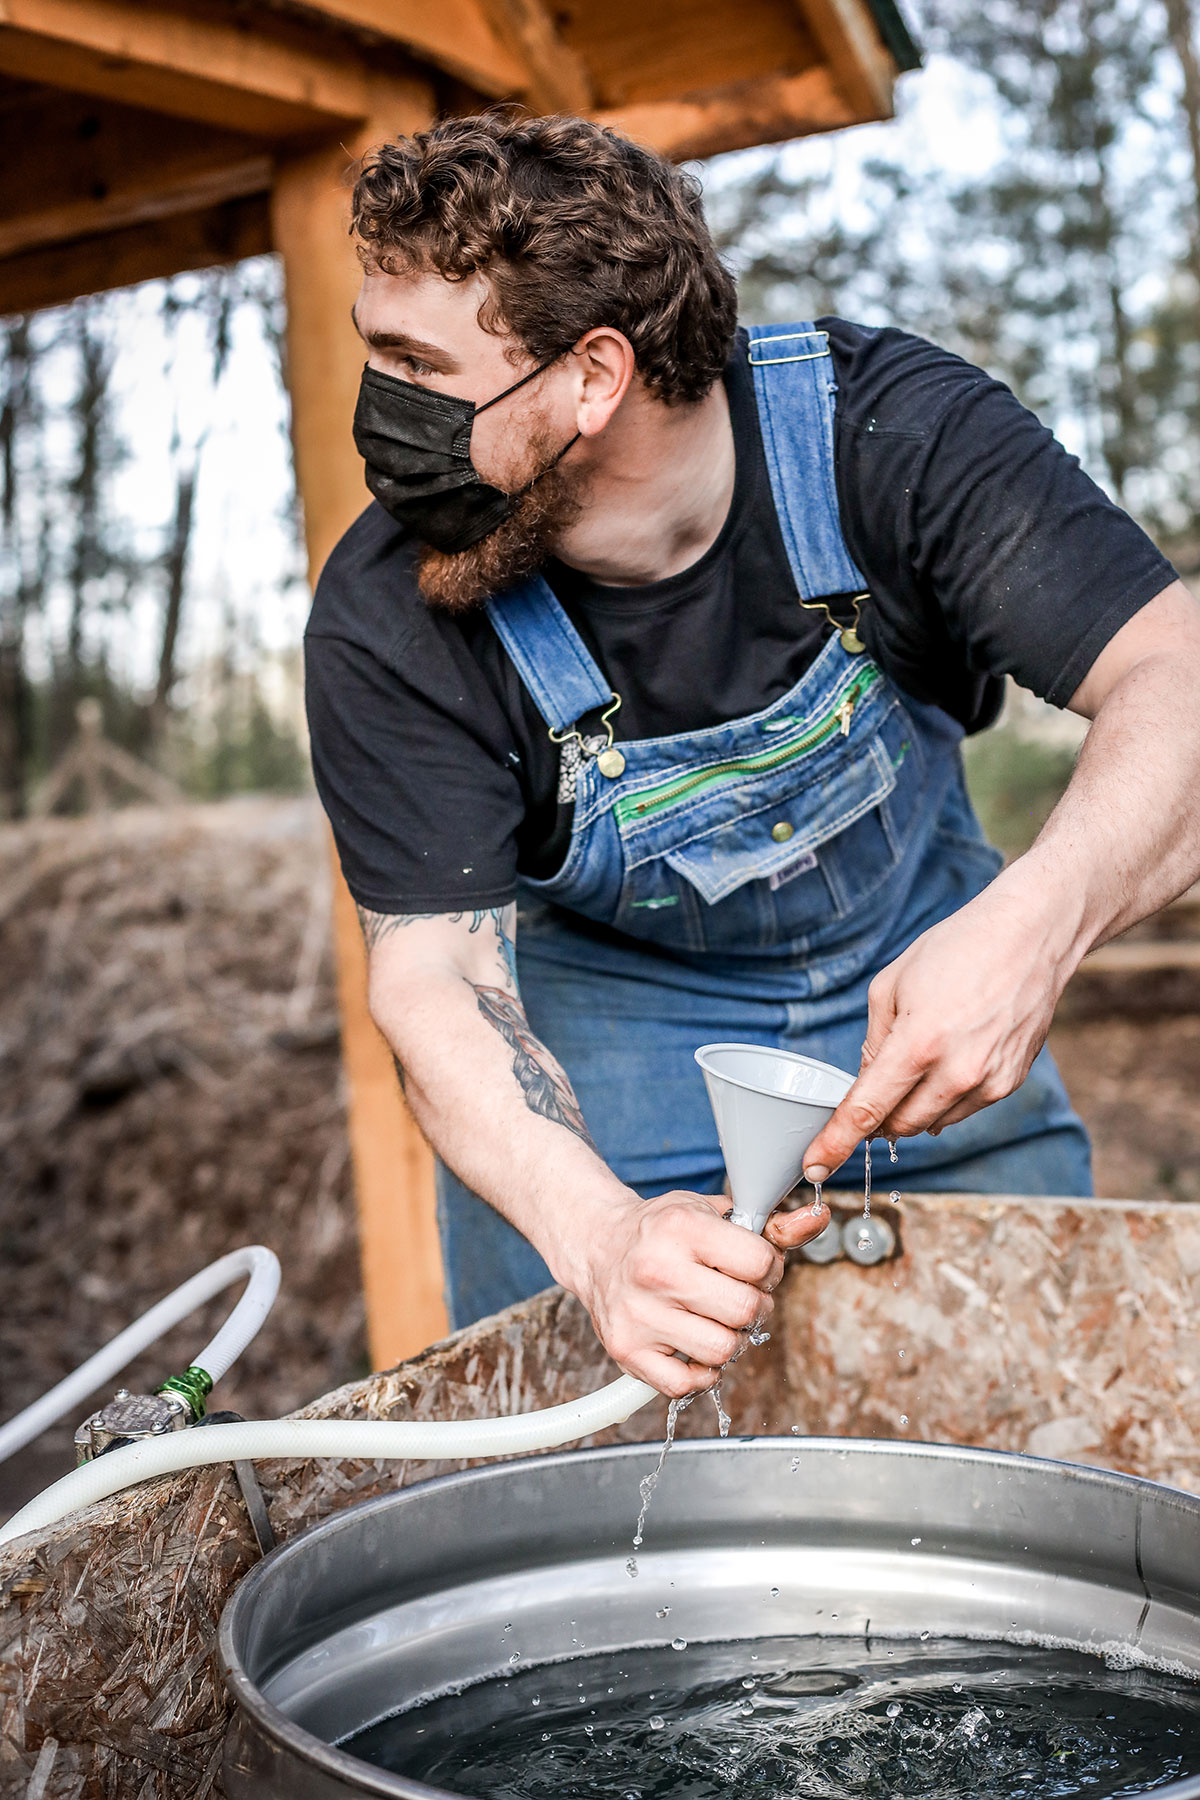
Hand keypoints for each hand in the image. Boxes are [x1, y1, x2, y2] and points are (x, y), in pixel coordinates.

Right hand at [571, 1188, 830, 1396]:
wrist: (598, 1245)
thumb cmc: (662, 1229)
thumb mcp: (712, 1212)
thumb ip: (770, 1224)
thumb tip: (820, 1219)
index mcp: (681, 1228)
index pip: (761, 1264)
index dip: (767, 1269)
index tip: (752, 1267)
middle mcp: (656, 1270)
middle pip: (745, 1312)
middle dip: (754, 1307)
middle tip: (737, 1296)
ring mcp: (639, 1314)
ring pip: (722, 1351)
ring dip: (729, 1340)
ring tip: (714, 1319)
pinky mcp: (626, 1350)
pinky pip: (686, 1384)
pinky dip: (700, 1371)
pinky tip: (692, 1344)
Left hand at [802, 877, 1072, 1182]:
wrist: (1030, 937)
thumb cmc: (956, 950)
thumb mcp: (891, 986)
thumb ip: (873, 1042)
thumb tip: (867, 1085)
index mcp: (917, 1045)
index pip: (866, 1111)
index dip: (836, 1142)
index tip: (816, 1165)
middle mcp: (956, 1073)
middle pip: (899, 1127)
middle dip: (877, 1117)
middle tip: (873, 1088)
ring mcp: (988, 1083)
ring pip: (932, 1123)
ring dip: (912, 1107)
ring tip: (920, 1058)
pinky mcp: (1010, 1083)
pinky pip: (963, 1110)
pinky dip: (944, 1097)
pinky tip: (948, 1061)